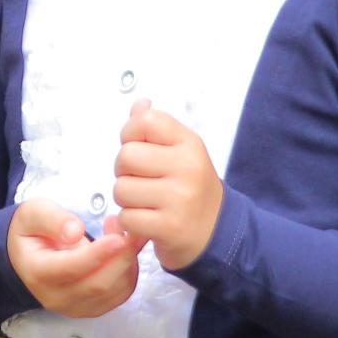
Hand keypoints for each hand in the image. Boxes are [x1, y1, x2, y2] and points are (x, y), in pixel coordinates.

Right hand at [6, 198, 143, 318]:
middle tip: (133, 229)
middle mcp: (56, 297)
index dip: (98, 254)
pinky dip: (130, 273)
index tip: (119, 237)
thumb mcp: (33, 213)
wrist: (26, 256)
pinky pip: (119, 295)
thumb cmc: (32, 230)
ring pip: (113, 292)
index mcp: (38, 272)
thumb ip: (53, 219)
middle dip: (122, 257)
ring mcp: (74, 307)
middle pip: (98, 284)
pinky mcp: (91, 308)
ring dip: (128, 263)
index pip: (72, 268)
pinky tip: (126, 251)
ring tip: (128, 234)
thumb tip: (76, 231)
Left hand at [113, 100, 223, 270]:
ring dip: (126, 199)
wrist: (216, 233)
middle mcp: (187, 167)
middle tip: (140, 181)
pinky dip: (131, 221)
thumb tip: (139, 104)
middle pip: (126, 156)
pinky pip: (127, 217)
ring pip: (121, 189)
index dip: (130, 135)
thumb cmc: (191, 188)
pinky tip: (148, 220)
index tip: (139, 149)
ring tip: (145, 202)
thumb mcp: (182, 152)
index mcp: (189, 143)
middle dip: (124, 171)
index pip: (144, 121)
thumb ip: (156, 128)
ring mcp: (179, 198)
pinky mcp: (169, 227)